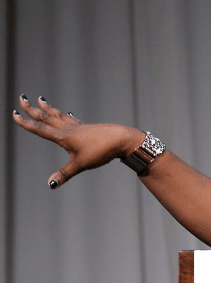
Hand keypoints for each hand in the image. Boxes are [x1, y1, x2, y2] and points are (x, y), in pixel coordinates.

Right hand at [12, 95, 145, 187]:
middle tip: (22, 98)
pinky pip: (73, 120)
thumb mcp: (81, 164)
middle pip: (48, 117)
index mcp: (65, 137)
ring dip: (48, 109)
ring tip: (41, 100)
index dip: (26, 122)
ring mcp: (80, 127)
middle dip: (33, 109)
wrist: (122, 139)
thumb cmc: (102, 151)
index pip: (41, 129)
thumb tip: (50, 184)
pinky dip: (65, 116)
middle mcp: (70, 129)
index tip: (14, 113)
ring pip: (60, 116)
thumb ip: (64, 174)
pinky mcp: (88, 128)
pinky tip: (66, 113)